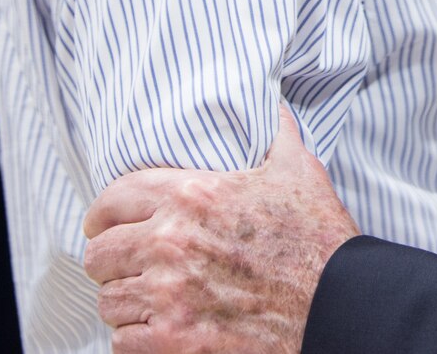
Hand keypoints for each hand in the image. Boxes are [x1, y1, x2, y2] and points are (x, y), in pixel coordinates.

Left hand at [82, 108, 357, 352]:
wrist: (337, 303)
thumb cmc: (318, 239)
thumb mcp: (297, 170)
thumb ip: (273, 134)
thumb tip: (269, 106)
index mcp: (193, 196)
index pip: (113, 200)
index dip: (102, 214)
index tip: (101, 224)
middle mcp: (171, 242)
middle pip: (100, 254)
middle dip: (109, 260)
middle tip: (124, 265)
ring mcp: (170, 296)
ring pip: (109, 300)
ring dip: (124, 300)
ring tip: (142, 299)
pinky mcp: (175, 341)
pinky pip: (123, 341)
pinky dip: (136, 337)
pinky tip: (155, 328)